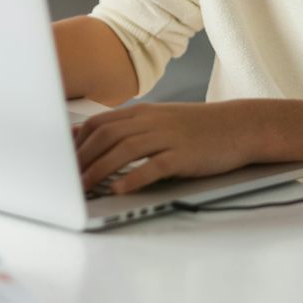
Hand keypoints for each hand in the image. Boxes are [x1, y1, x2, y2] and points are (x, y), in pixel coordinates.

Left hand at [74, 100, 259, 194]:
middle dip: (82, 158)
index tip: (63, 161)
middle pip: (106, 136)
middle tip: (66, 179)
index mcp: (143, 113)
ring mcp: (168, 137)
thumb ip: (131, 128)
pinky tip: (120, 190)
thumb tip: (98, 140)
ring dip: (100, 170)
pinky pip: (154, 166)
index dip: (78, 142)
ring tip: (85, 188)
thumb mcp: (161, 121)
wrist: (239, 126)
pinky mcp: (184, 155)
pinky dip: (134, 178)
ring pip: (124, 149)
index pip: (99, 123)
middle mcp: (151, 121)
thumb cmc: (198, 128)